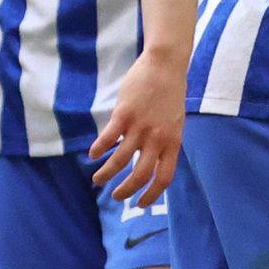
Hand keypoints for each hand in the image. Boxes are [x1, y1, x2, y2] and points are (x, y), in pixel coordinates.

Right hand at [86, 46, 187, 205]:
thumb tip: (152, 161)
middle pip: (140, 175)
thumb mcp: (175, 121)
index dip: (152, 195)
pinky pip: (107, 140)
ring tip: (97, 180)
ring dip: (106, 174)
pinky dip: (98, 150)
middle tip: (116, 197)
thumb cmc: (171, 92)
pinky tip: (93, 155)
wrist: (165, 65)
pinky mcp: (124, 115)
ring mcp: (140, 127)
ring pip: (119, 161)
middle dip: (125, 191)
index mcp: (172, 142)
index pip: (164, 178)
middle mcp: (157, 139)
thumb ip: (165, 141)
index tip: (141, 204)